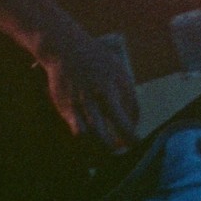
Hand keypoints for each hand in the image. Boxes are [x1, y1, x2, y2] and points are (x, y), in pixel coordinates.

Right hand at [41, 35, 139, 153]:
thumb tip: (133, 120)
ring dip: (106, 145)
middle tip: (130, 149)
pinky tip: (90, 143)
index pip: (133, 110)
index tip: (135, 139)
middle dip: (128, 140)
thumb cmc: (95, 62)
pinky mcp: (67, 106)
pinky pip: (79, 130)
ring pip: (98, 131)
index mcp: (120, 81)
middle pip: (120, 121)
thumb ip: (126, 93)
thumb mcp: (117, 70)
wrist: (66, 48)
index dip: (134, 126)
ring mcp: (85, 99)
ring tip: (111, 152)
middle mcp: (104, 90)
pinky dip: (87, 140)